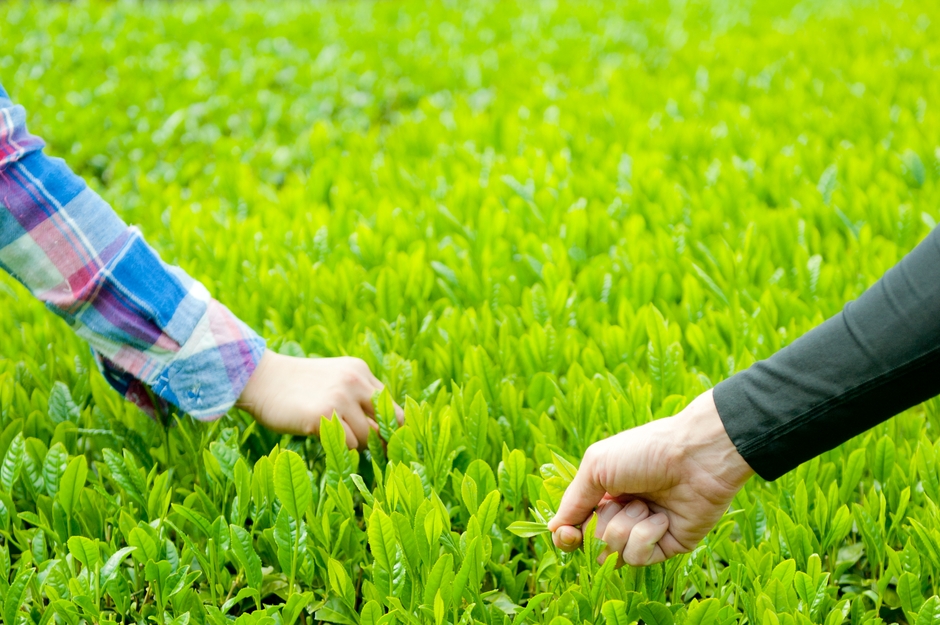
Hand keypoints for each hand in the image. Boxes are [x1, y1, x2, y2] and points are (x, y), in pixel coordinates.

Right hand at [236, 350, 403, 449]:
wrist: (260, 378)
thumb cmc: (296, 386)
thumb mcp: (333, 380)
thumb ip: (357, 397)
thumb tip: (381, 432)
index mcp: (359, 371)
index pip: (391, 405)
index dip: (389, 426)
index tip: (383, 441)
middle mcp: (355, 382)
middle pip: (388, 422)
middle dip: (382, 440)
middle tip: (371, 452)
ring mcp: (340, 398)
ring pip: (367, 437)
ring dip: (355, 445)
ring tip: (334, 438)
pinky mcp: (323, 416)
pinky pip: (348, 445)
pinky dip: (340, 449)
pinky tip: (323, 439)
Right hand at [547, 389, 753, 565]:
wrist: (694, 457)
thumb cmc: (644, 452)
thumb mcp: (596, 467)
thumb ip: (573, 501)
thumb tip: (554, 530)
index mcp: (604, 493)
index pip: (576, 528)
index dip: (568, 536)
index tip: (569, 534)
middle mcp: (623, 515)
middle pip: (592, 544)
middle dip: (603, 524)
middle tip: (623, 501)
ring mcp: (646, 532)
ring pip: (614, 555)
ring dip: (625, 528)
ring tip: (645, 505)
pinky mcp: (668, 546)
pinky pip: (639, 558)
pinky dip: (646, 536)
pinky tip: (662, 518)